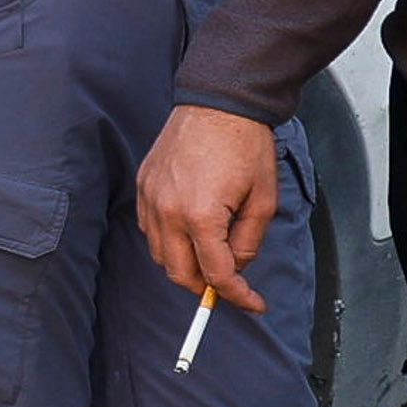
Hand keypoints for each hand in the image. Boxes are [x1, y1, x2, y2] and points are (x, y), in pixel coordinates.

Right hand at [136, 107, 281, 314]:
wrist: (218, 103)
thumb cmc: (245, 145)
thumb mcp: (264, 200)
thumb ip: (249, 241)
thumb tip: (235, 266)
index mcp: (201, 215)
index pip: (216, 274)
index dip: (237, 295)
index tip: (253, 303)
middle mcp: (168, 211)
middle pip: (180, 273)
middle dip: (206, 286)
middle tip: (230, 284)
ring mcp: (150, 198)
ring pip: (160, 255)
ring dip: (185, 264)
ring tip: (211, 255)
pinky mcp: (143, 187)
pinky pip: (149, 229)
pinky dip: (168, 241)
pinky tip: (190, 232)